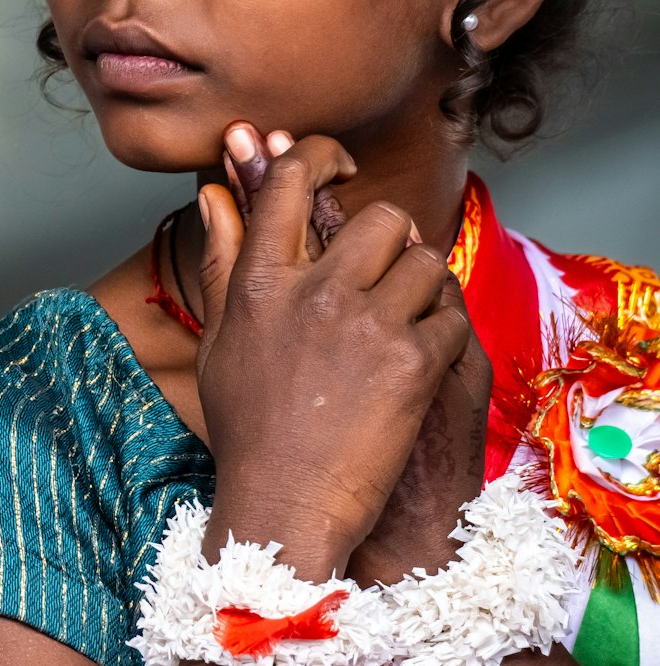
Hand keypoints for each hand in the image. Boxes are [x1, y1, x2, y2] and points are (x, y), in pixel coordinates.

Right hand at [195, 130, 471, 566]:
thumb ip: (221, 260)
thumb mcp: (221, 342)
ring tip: (404, 323)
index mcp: (260, 285)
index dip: (318, 156)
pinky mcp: (412, 363)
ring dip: (422, 287)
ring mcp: (366, 326)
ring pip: (424, 261)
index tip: (339, 164)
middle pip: (379, 217)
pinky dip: (444, 334)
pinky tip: (420, 364)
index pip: (289, 183)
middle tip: (387, 269)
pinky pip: (451, 314)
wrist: (288, 509)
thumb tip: (214, 193)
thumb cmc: (249, 431)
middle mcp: (313, 294)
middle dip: (391, 238)